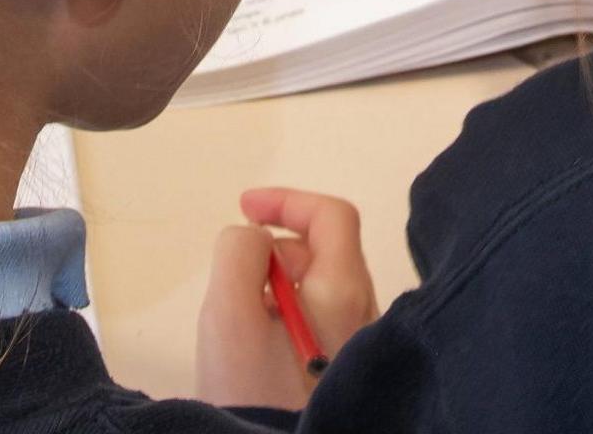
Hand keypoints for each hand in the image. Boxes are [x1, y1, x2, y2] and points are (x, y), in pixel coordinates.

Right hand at [197, 188, 378, 409]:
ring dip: (275, 288)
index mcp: (343, 289)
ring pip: (317, 290)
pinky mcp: (346, 370)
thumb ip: (239, 254)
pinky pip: (317, 324)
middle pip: (324, 252)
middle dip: (274, 252)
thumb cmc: (254, 391)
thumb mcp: (229, 313)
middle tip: (234, 285)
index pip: (331, 215)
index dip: (287, 201)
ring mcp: (358, 344)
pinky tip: (257, 355)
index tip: (245, 208)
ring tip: (241, 328)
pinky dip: (285, 318)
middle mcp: (363, 312)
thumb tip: (255, 238)